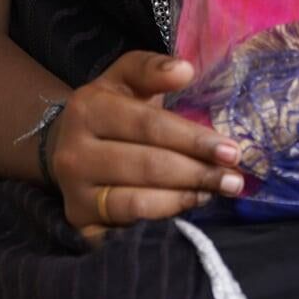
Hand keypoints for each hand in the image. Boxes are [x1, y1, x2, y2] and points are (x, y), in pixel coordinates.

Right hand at [47, 51, 242, 237]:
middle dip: (198, 173)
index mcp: (88, 109)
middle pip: (148, 166)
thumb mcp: (125, 79)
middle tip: (235, 180)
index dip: (193, 139)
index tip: (231, 150)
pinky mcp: (80, 224)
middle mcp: (74, 153)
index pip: (149, 126)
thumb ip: (153, 69)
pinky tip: (186, 211)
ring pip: (138, 202)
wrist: (64, 148)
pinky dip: (161, 221)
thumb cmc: (110, 109)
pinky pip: (127, 229)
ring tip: (214, 192)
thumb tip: (185, 70)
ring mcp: (74, 192)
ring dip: (184, 198)